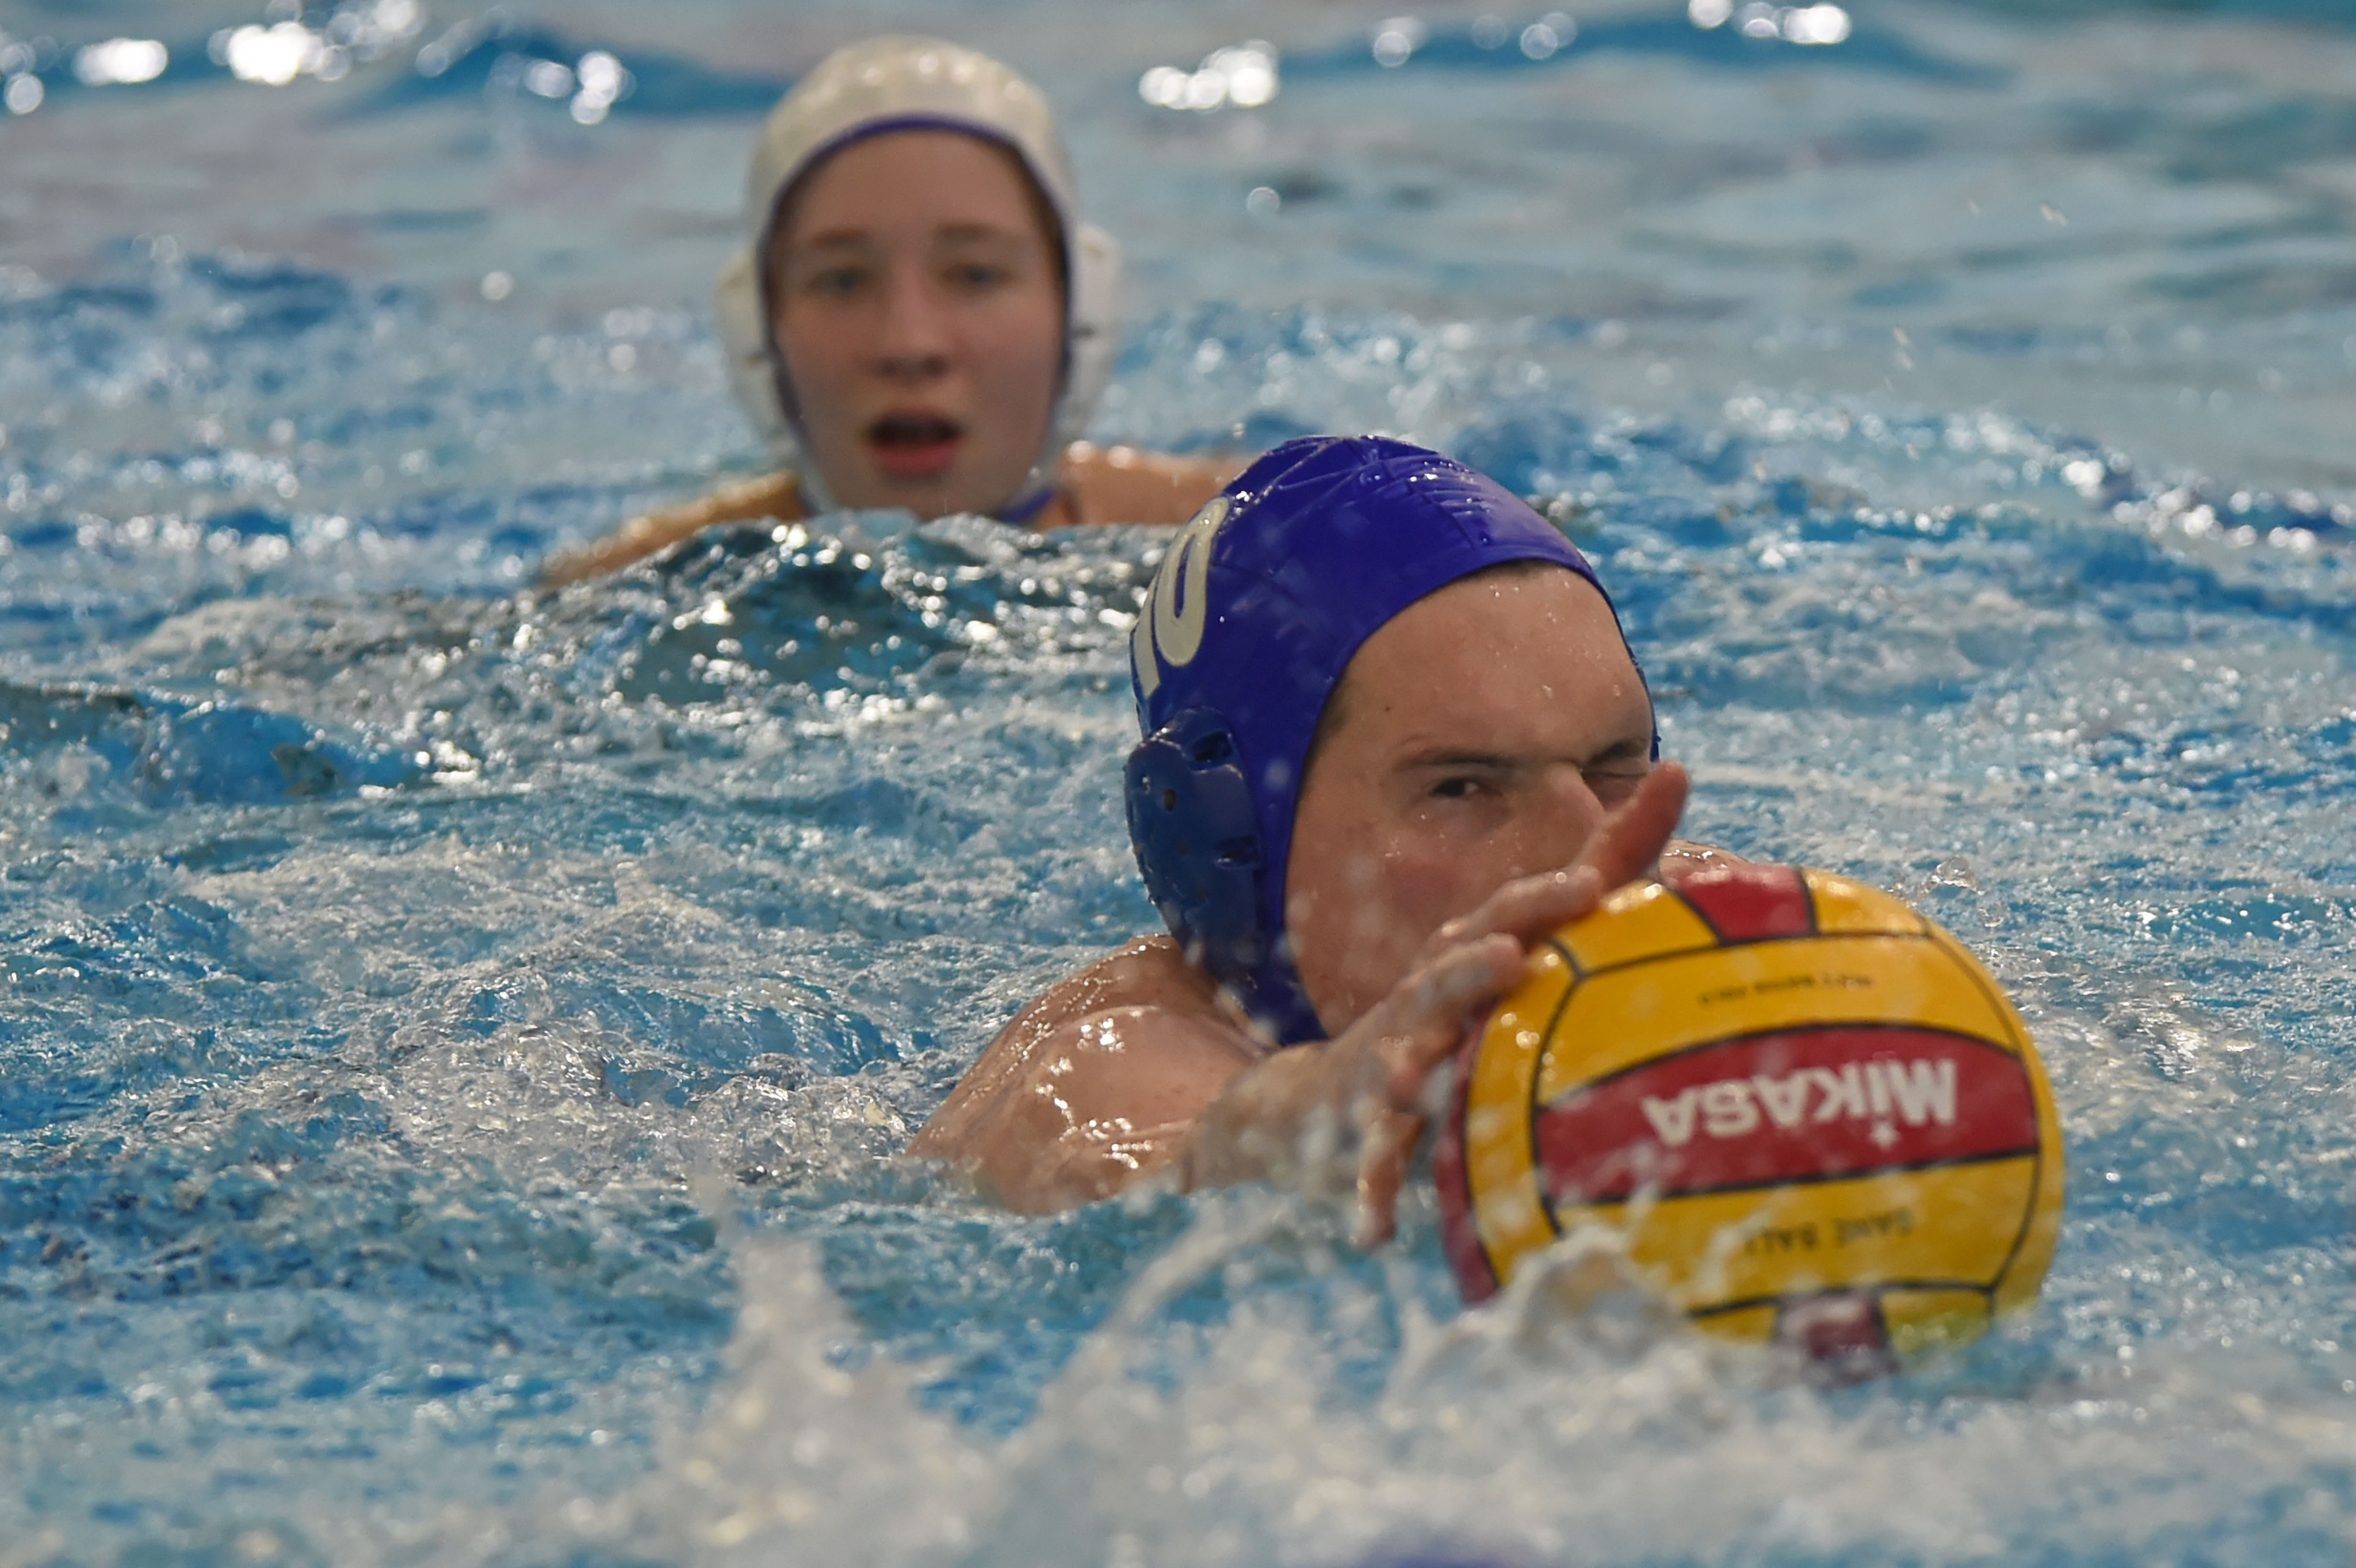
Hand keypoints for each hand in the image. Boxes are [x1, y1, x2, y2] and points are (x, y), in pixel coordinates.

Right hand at [1183, 762, 1689, 1241]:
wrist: (1330, 1096)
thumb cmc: (1466, 1003)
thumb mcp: (1537, 931)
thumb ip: (1610, 857)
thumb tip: (1678, 766)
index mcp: (1470, 953)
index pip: (1508, 914)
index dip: (1543, 898)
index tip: (1589, 885)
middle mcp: (1424, 999)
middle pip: (1446, 974)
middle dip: (1468, 964)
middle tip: (1505, 956)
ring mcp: (1388, 1060)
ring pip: (1398, 1062)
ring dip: (1406, 1069)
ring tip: (1413, 1080)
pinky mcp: (1362, 1127)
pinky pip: (1370, 1166)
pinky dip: (1371, 1196)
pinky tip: (1373, 1234)